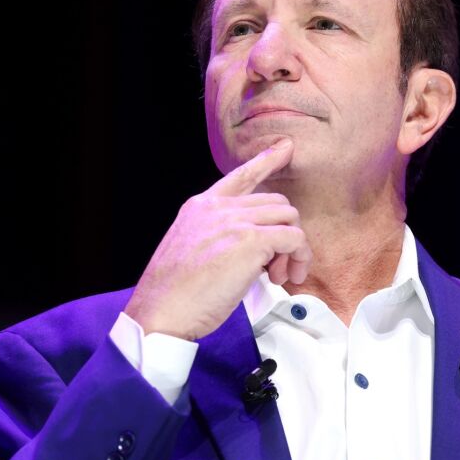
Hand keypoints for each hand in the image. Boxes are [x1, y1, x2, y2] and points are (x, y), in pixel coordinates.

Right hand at [123, 138, 311, 339]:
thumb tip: (250, 249)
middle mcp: (218, 208)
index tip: (285, 148)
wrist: (160, 311)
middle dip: (283, 233)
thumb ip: (216, 237)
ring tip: (279, 276)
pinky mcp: (251, 241)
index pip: (240, 176)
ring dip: (294, 248)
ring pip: (289, 217)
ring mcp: (234, 221)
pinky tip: (286, 277)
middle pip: (275, 202)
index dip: (266, 160)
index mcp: (200, 207)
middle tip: (275, 268)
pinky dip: (298, 257)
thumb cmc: (173, 294)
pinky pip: (294, 239)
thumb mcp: (189, 251)